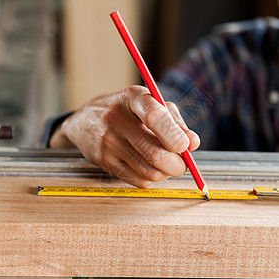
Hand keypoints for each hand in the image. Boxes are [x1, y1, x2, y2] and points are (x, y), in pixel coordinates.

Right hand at [49, 85, 199, 187]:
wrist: (85, 121)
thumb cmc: (127, 111)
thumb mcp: (151, 104)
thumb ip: (174, 121)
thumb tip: (193, 143)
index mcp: (133, 97)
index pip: (155, 116)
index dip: (174, 136)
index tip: (185, 146)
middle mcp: (117, 118)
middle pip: (155, 152)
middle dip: (177, 165)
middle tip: (182, 165)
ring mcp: (108, 141)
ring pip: (149, 171)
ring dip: (165, 174)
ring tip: (166, 165)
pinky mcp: (103, 161)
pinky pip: (138, 180)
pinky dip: (151, 178)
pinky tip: (149, 168)